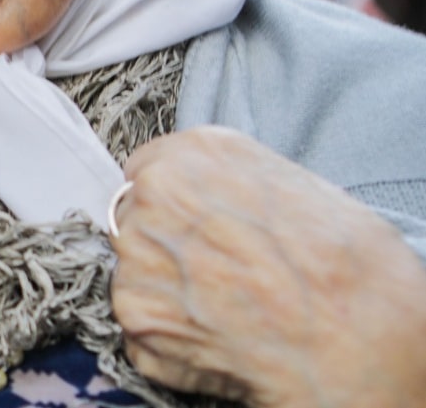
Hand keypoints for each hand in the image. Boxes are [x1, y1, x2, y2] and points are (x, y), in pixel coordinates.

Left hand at [109, 126, 425, 406]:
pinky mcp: (136, 313)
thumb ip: (223, 178)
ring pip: (135, 271)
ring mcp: (137, 253)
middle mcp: (153, 193)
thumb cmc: (339, 261)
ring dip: (165, 290)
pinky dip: (167, 337)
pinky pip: (139, 324)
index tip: (193, 228)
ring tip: (223, 308)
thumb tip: (204, 194)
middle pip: (135, 218)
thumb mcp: (286, 179)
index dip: (172, 205)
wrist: (353, 333)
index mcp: (191, 152)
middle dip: (166, 245)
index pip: (148, 170)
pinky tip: (213, 337)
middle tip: (216, 274)